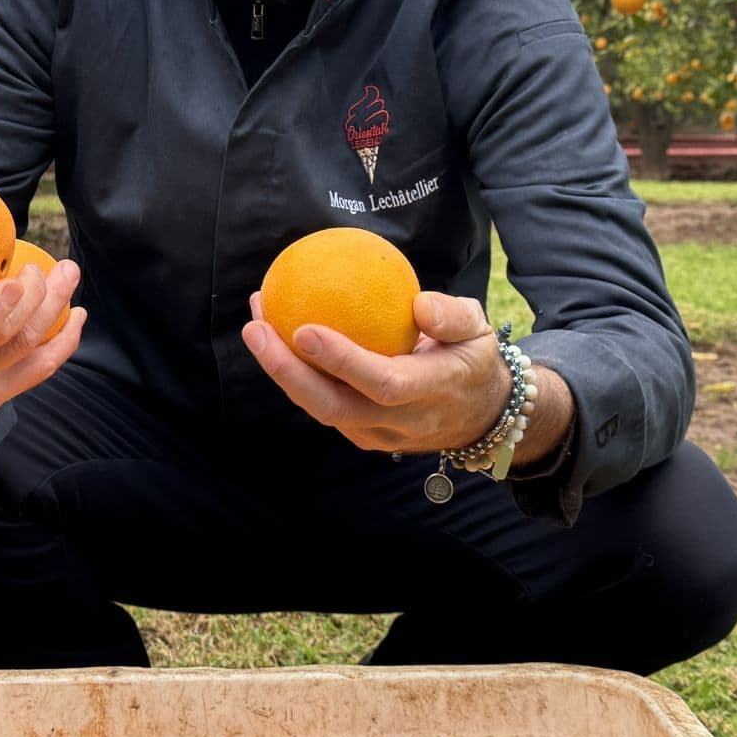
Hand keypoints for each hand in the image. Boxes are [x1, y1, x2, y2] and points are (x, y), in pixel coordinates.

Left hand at [241, 288, 508, 453]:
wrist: (478, 414)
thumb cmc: (472, 358)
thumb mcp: (480, 329)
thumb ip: (453, 316)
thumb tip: (419, 303)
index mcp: (431, 391)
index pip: (381, 383)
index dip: (341, 361)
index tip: (304, 329)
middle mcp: (399, 421)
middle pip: (333, 406)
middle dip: (287, 373)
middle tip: (256, 328)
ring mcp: (376, 434)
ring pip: (320, 409)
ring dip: (281, 371)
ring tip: (255, 324)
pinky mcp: (360, 433)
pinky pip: (321, 403)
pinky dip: (294, 373)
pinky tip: (274, 332)